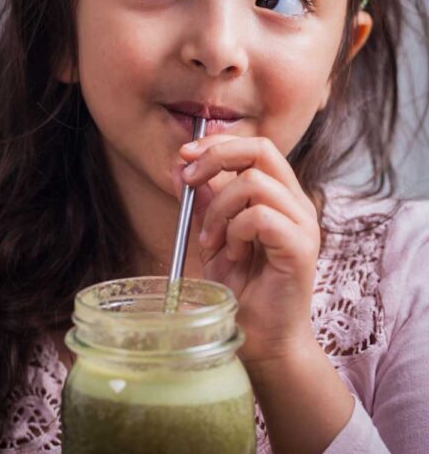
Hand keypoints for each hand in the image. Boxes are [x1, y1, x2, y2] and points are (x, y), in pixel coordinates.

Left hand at [177, 134, 320, 369]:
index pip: (256, 146)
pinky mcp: (301, 247)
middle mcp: (296, 203)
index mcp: (280, 196)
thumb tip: (181, 168)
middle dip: (217, 158)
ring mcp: (302, 223)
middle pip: (261, 149)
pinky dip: (235, 232)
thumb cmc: (242, 289)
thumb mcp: (213, 237)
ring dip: (221, 209)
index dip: (219, 144)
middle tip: (190, 181)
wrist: (264, 339)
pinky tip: (233, 255)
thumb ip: (203, 202)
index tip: (185, 156)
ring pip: (255, 183)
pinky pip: (261, 217)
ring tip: (214, 240)